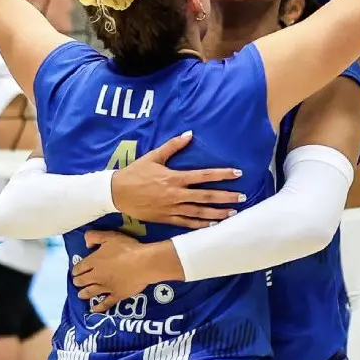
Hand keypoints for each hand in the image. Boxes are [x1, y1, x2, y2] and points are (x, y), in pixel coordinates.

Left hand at [73, 230, 171, 312]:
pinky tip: (95, 310)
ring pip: (91, 292)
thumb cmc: (127, 248)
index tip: (75, 272)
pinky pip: (106, 303)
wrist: (144, 263)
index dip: (76, 270)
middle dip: (78, 282)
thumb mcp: (110, 236)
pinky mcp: (117, 295)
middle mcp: (97, 276)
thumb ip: (94, 237)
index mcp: (94, 261)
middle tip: (76, 283)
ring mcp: (107, 287)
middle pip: (83, 281)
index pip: (80, 267)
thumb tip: (86, 244)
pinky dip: (99, 307)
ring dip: (84, 294)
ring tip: (80, 295)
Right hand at [112, 131, 245, 227]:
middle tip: (242, 197)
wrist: (117, 193)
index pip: (204, 175)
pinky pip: (187, 223)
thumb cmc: (135, 173)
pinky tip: (213, 226)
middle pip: (206, 196)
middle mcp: (176, 194)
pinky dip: (200, 225)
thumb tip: (189, 134)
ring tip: (233, 214)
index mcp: (175, 177)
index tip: (238, 173)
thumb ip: (173, 146)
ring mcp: (172, 208)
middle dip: (226, 197)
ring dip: (217, 213)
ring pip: (199, 212)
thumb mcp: (153, 156)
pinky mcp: (166, 219)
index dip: (222, 174)